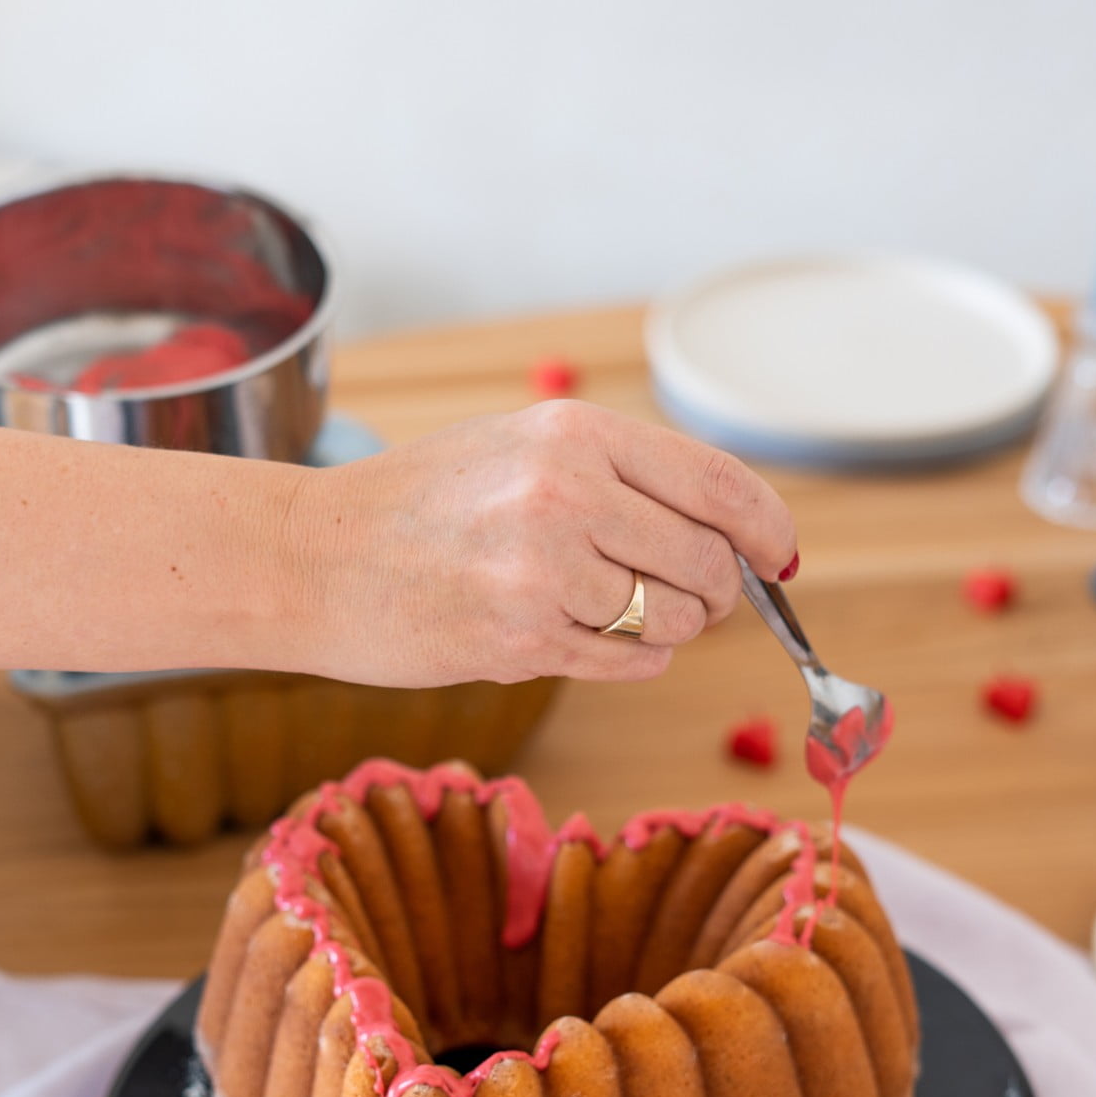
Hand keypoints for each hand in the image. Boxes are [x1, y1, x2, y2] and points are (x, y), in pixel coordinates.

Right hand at [277, 401, 796, 686]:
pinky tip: (585, 637)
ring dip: (668, 628)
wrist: (317, 557)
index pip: (718, 484)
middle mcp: (567, 495)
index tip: (778, 557)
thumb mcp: (519, 450)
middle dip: (716, 592)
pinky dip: (631, 659)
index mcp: (575, 433)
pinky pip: (629, 662)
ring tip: (611, 610)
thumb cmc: (421, 505)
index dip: (766, 528)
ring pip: (674, 620)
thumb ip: (619, 478)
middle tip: (691, 597)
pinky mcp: (522, 641)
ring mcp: (544, 573)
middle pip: (707, 562)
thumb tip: (731, 536)